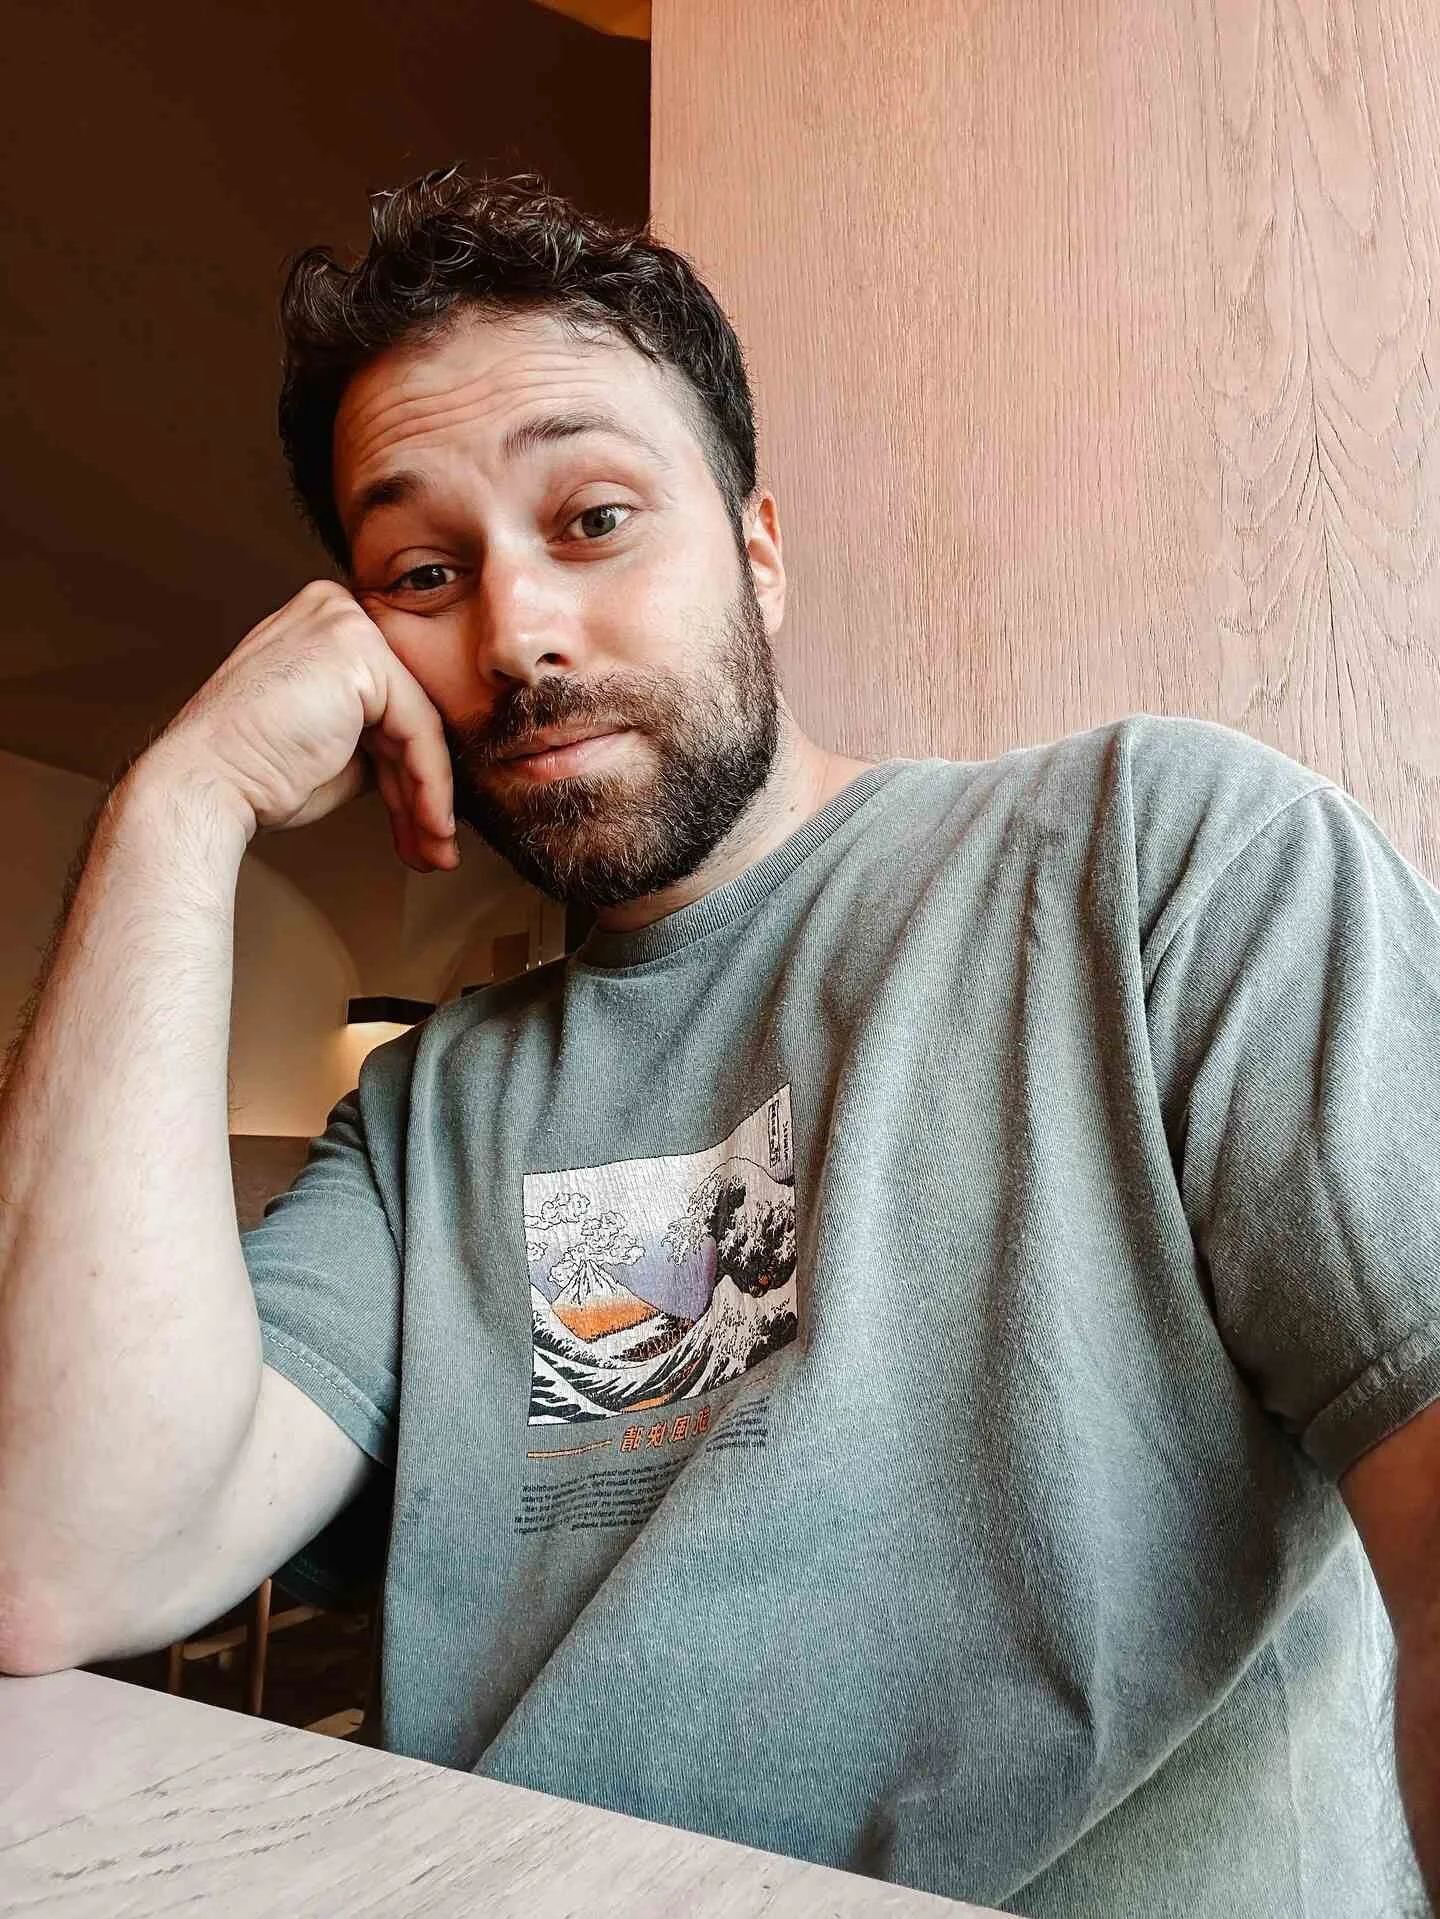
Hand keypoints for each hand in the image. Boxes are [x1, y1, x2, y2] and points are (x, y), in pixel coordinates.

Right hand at [142, 581, 458, 871]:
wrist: (205, 783)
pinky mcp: (360, 653)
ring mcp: (347, 624)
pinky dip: (429, 787)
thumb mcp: (333, 746)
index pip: (387, 703)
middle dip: (422, 791)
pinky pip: (418, 730)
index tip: (424, 823)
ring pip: (418, 727)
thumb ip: (378, 737)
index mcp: (323, 624)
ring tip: (435, 852)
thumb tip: (425, 764)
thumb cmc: (253, 772)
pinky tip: (431, 828)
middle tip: (435, 845)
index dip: (409, 771)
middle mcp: (335, 610)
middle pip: (404, 714)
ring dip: (429, 800)